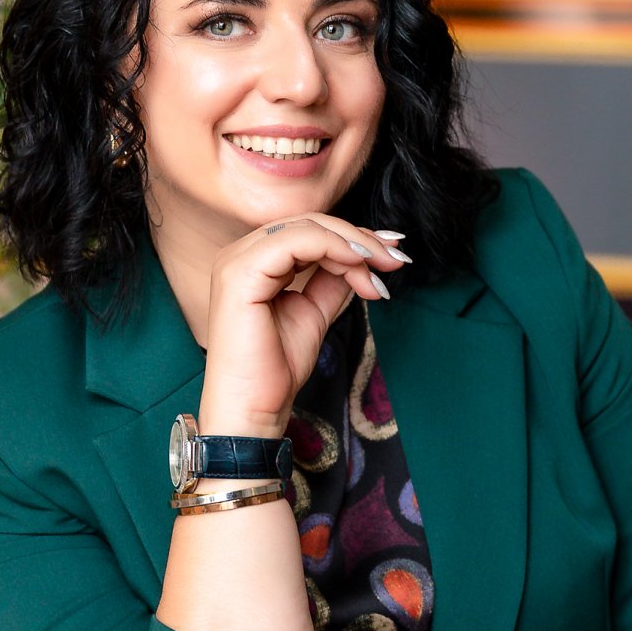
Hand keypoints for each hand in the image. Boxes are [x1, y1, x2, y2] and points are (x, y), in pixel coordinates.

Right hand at [199, 214, 409, 436]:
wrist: (255, 407)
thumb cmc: (276, 367)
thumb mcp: (316, 312)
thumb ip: (333, 279)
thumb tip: (363, 257)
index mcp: (253, 261)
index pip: (308, 230)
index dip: (353, 237)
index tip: (391, 254)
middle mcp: (239, 254)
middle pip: (310, 223)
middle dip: (360, 239)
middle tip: (395, 259)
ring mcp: (236, 261)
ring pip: (306, 227)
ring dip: (353, 245)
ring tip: (380, 271)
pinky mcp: (240, 274)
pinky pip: (295, 242)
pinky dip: (333, 248)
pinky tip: (358, 267)